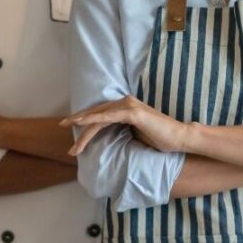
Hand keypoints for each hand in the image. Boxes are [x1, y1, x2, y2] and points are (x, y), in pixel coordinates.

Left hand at [62, 96, 188, 155]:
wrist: (179, 138)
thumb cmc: (160, 139)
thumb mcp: (135, 136)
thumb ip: (121, 132)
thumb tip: (107, 140)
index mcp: (127, 107)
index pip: (100, 114)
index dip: (85, 121)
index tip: (70, 129)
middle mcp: (126, 102)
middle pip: (96, 114)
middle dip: (78, 123)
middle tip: (63, 131)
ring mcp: (129, 106)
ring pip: (99, 117)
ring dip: (83, 128)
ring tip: (72, 140)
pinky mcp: (133, 113)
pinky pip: (108, 117)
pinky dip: (93, 120)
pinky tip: (82, 123)